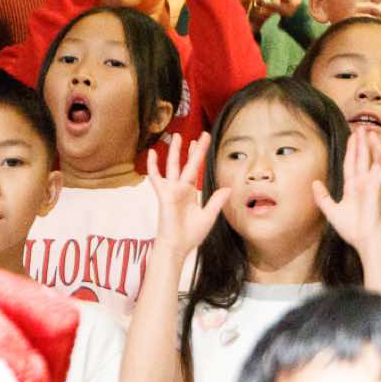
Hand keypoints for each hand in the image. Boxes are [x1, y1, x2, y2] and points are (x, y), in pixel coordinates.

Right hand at [146, 133, 230, 254]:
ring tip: (176, 136)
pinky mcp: (164, 195)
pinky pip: (156, 177)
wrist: (177, 246)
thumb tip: (227, 188)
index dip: (198, 155)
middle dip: (192, 149)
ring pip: (173, 166)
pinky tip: (152, 153)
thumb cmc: (190, 235)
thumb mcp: (208, 216)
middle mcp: (180, 188)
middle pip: (186, 164)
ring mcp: (171, 190)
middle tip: (198, 134)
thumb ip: (216, 201)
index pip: (195, 169)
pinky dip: (153, 165)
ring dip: (174, 151)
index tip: (201, 141)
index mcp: (190, 193)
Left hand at [313, 125, 380, 252]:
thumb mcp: (331, 211)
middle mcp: (363, 184)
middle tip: (362, 128)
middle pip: (362, 158)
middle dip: (361, 143)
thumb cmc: (353, 230)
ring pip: (374, 159)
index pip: (351, 164)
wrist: (365, 242)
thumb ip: (322, 197)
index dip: (351, 150)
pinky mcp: (376, 187)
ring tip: (369, 132)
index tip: (352, 137)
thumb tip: (315, 183)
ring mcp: (371, 185)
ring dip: (372, 146)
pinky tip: (377, 146)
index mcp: (353, 188)